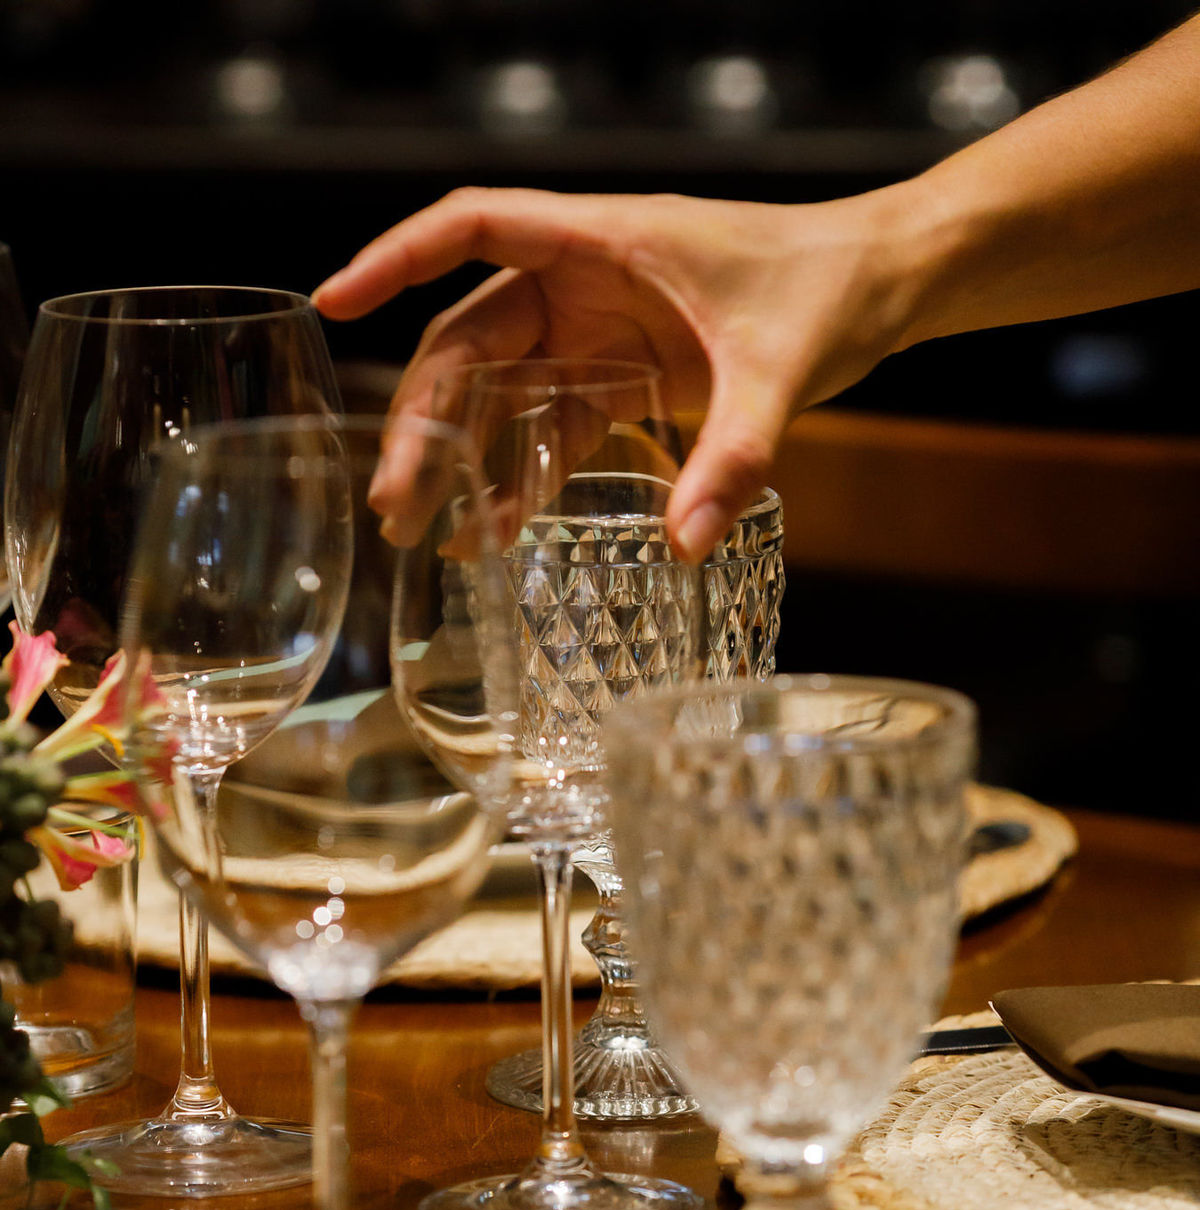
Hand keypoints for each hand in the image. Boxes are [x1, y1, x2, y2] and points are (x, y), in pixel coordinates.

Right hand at [314, 185, 921, 557]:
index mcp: (604, 242)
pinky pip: (554, 428)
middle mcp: (587, 283)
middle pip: (471, 338)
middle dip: (424, 418)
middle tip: (394, 501)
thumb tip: (687, 548)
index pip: (473, 227)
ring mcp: (601, 332)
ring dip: (460, 456)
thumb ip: (734, 459)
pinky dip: (522, 476)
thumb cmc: (830, 289)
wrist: (884, 284)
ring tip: (422, 532)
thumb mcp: (782, 374)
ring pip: (502, 390)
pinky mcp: (626, 378)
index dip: (398, 259)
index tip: (335, 302)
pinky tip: (493, 535)